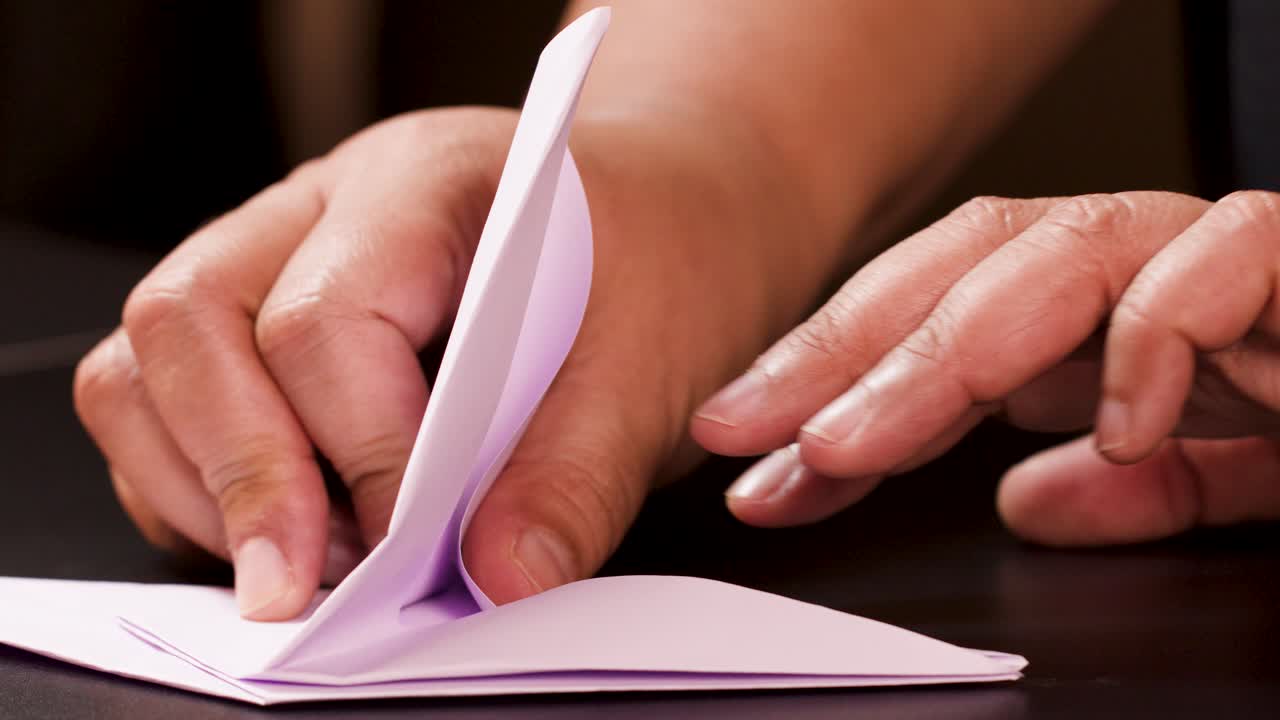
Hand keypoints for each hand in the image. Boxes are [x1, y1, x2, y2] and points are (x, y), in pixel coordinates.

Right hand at [74, 107, 835, 618]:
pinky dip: (202, 491)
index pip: (328, 317)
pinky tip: (295, 538)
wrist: (665, 214)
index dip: (360, 451)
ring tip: (310, 571)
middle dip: (242, 477)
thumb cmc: (661, 255)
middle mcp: (320, 207)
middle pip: (189, 320)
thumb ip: (578, 470)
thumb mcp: (655, 357)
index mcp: (422, 182)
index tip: (414, 548)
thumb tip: (496, 580)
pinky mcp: (262, 324)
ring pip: (146, 363)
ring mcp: (276, 259)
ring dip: (203, 487)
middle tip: (306, 592)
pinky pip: (164, 405)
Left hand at [693, 191, 1279, 544]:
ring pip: (1050, 262)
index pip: (932, 327)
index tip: (742, 455)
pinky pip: (1225, 268)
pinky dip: (1157, 342)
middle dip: (839, 357)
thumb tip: (1027, 503)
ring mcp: (1222, 252)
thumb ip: (1134, 482)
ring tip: (843, 445)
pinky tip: (1107, 426)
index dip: (829, 384)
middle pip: (958, 277)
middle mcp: (1141, 269)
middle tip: (741, 432)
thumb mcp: (1223, 468)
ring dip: (936, 357)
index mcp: (1101, 317)